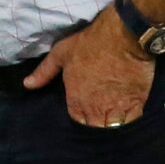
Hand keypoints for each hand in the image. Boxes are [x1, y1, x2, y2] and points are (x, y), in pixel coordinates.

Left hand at [24, 10, 153, 126]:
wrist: (123, 36)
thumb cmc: (90, 43)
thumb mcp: (60, 54)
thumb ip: (44, 72)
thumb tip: (27, 84)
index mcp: (76, 99)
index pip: (76, 121)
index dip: (81, 118)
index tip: (85, 112)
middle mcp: (95, 107)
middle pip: (95, 128)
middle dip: (96, 125)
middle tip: (100, 116)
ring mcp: (116, 107)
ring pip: (112, 128)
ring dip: (112, 125)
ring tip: (113, 118)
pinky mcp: (137, 103)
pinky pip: (131, 122)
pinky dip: (129, 121)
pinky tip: (127, 116)